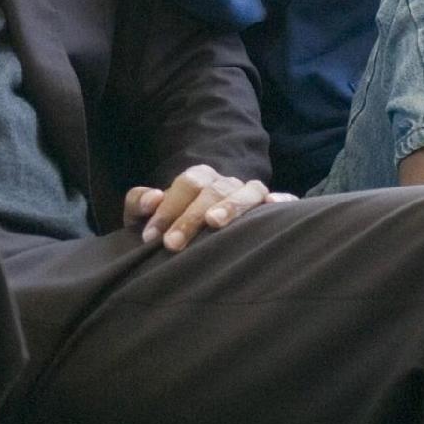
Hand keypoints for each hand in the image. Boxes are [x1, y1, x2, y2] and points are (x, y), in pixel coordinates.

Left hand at [123, 164, 292, 251]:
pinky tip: (273, 207)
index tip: (150, 237)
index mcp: (199, 179)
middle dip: (190, 217)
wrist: (199, 236)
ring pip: (247, 191)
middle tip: (172, 244)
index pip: (186, 185)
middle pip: (213, 190)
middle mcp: (227, 183)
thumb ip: (140, 203)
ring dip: (231, 206)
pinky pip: (284, 199)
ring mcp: (251, 195)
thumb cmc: (171, 227)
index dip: (167, 209)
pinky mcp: (273, 211)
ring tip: (214, 223)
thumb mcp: (147, 215)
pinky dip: (282, 200)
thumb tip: (152, 198)